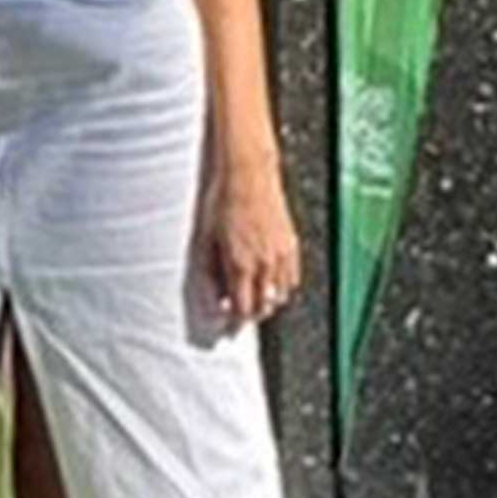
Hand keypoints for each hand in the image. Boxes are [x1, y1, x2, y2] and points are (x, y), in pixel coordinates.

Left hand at [203, 155, 302, 330]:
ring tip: (251, 296)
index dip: (234, 322)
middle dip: (251, 314)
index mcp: (241, 264)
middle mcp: (265, 263)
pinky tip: (268, 280)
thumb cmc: (220, 200)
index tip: (226, 325)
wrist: (246, 172)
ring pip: (281, 294)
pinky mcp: (291, 243)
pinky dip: (281, 285)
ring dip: (267, 300)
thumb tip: (211, 300)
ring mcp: (282, 254)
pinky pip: (292, 277)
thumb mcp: (205, 240)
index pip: (244, 310)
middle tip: (236, 314)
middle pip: (264, 307)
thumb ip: (209, 274)